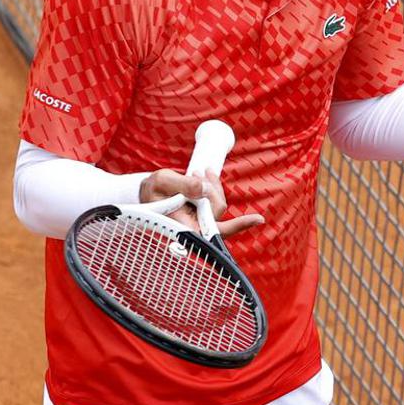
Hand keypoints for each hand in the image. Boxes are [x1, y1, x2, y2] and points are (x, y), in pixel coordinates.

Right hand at [138, 168, 263, 236]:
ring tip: (197, 173)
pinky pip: (215, 200)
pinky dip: (214, 187)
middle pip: (217, 209)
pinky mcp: (202, 214)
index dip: (237, 226)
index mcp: (182, 226)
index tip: (258, 218)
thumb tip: (203, 189)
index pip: (213, 231)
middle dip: (212, 189)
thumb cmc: (151, 190)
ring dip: (212, 186)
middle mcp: (194, 227)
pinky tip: (208, 176)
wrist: (145, 193)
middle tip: (198, 173)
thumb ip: (183, 184)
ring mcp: (199, 221)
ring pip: (217, 203)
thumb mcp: (162, 181)